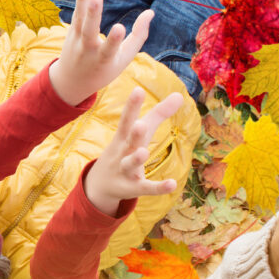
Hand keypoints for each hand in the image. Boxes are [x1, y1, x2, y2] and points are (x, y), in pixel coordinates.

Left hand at [49, 0, 152, 105]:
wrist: (71, 82)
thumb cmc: (104, 69)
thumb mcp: (123, 59)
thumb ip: (138, 36)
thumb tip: (150, 12)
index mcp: (103, 60)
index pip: (109, 50)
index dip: (114, 40)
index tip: (119, 28)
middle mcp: (87, 49)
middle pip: (89, 30)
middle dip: (93, 15)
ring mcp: (76, 39)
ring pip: (79, 17)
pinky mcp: (71, 30)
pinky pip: (77, 11)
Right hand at [84, 89, 182, 215]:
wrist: (99, 185)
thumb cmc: (123, 151)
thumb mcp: (137, 133)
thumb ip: (158, 114)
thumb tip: (179, 94)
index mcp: (123, 137)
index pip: (127, 119)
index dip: (132, 106)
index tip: (138, 90)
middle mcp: (122, 152)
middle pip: (128, 141)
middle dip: (133, 134)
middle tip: (139, 124)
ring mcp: (125, 171)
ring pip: (130, 164)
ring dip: (136, 159)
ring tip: (143, 152)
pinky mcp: (133, 188)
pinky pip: (145, 188)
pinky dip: (158, 187)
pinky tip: (172, 184)